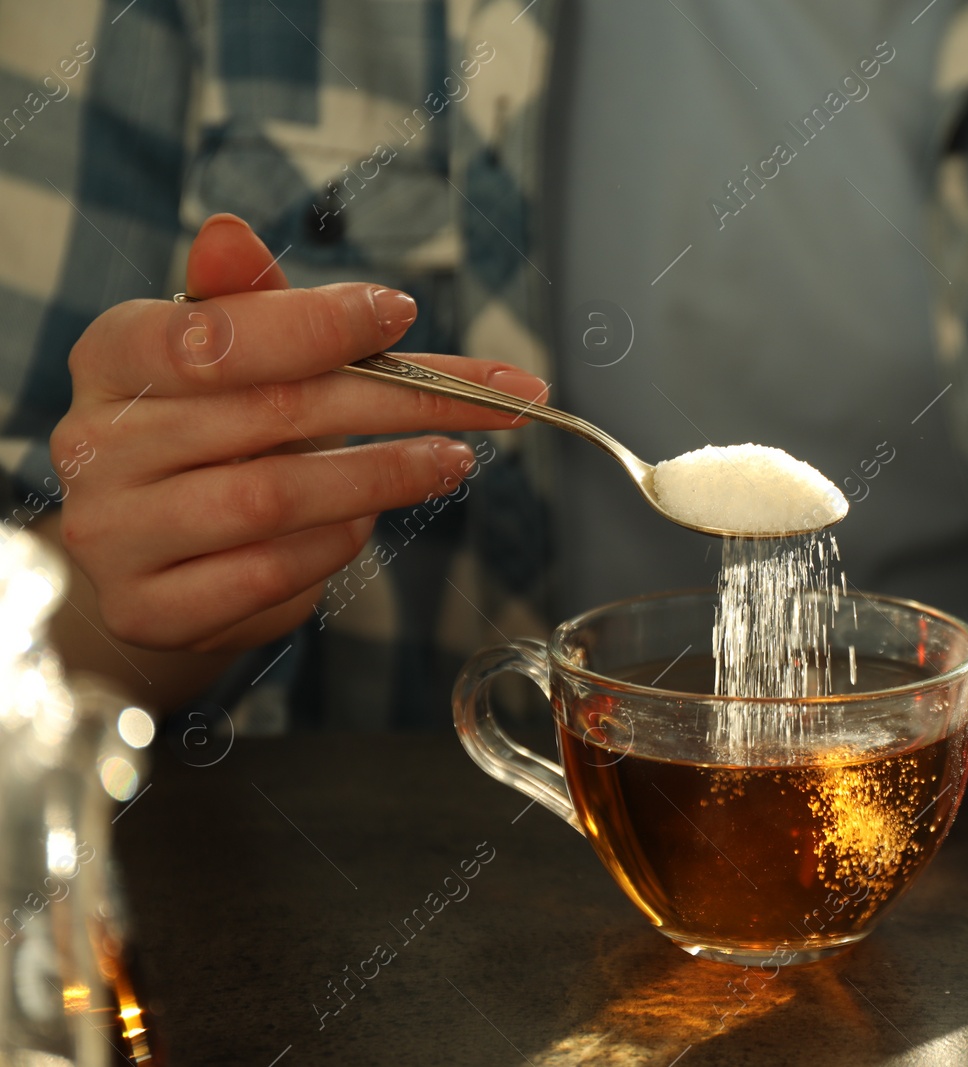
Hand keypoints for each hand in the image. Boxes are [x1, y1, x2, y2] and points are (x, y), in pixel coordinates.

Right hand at [50, 213, 546, 652]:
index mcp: (111, 358)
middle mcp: (95, 444)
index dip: (315, 324)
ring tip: (450, 461)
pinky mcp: (149, 609)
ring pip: (275, 498)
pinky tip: (363, 524)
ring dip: (384, 477)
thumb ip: (246, 304)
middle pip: (273, 413)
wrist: (151, 558)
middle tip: (497, 401)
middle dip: (401, 400)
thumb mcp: (229, 359)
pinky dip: (334, 545)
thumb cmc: (211, 435)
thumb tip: (230, 231)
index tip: (405, 312)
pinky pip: (271, 572)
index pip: (212, 335)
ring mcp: (114, 534)